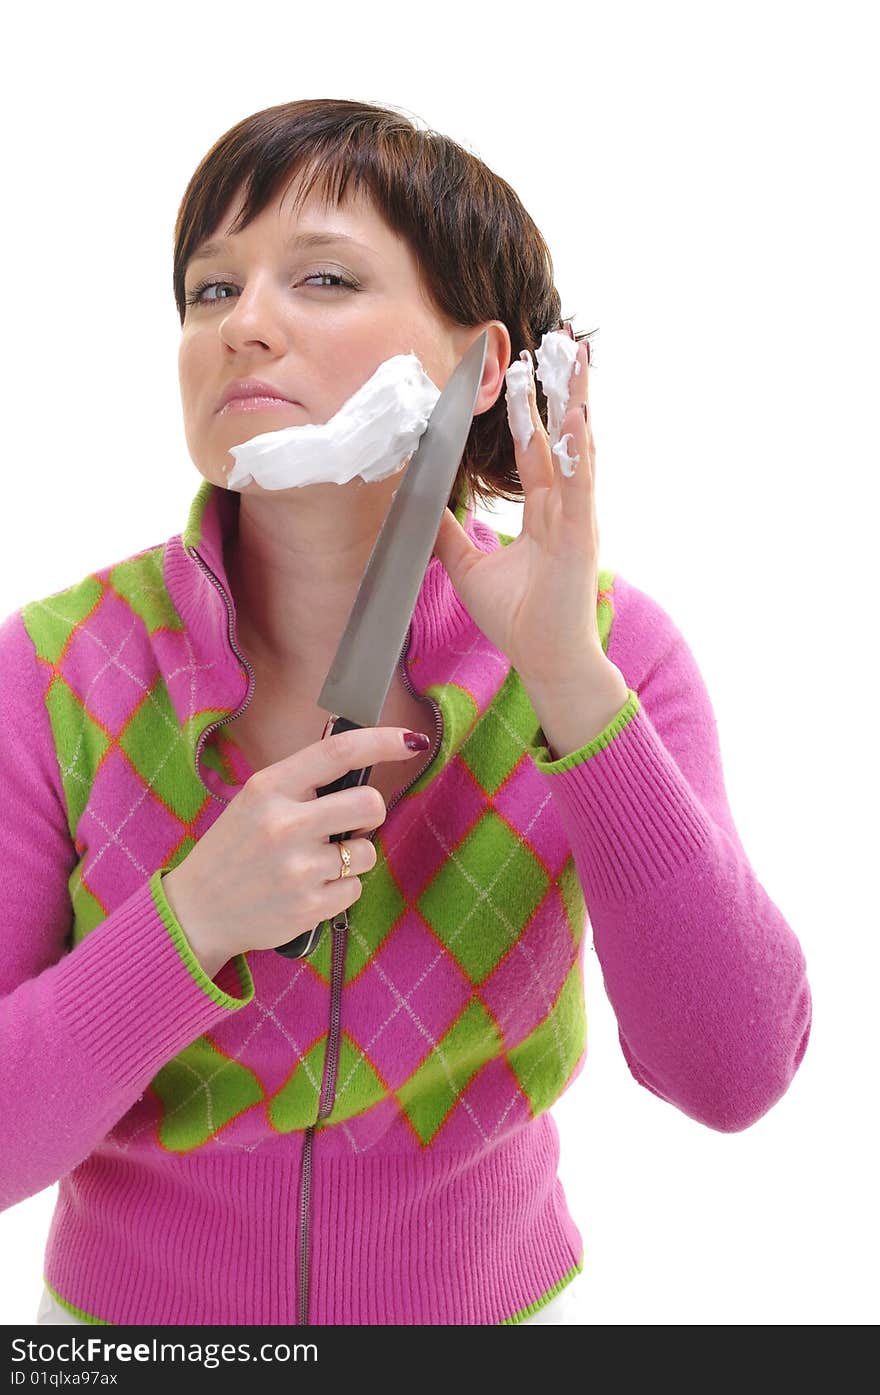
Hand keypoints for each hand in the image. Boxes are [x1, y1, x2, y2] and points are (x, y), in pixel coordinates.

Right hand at [161, 726, 425, 977]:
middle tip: (349, 823)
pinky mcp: (307, 908)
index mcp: (269, 788)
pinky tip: (310, 889)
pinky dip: (340, 889)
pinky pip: (354, 889)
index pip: (338, 752)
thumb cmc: (233, 850)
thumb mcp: (254, 802)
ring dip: (352, 856)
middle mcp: (284, 825)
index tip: (411, 740)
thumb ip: (302, 784)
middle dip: (370, 811)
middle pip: (369, 804)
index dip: (383, 741)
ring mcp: (297, 869)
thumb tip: (361, 763)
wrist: (197, 912)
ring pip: (367, 851)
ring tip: (317, 863)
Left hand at [432, 336, 606, 687]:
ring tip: (572, 356)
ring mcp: (577, 517)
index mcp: (544, 512)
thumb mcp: (470, 568)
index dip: (525, 410)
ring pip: (577, 447)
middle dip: (557, 389)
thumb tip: (423, 506)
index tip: (518, 370)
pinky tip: (576, 414)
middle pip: (561, 435)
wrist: (547, 660)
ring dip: (574, 400)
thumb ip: (452, 534)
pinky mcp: (580, 534)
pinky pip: (579, 483)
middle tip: (556, 341)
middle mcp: (565, 507)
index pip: (534, 449)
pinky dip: (578, 447)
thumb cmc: (520, 620)